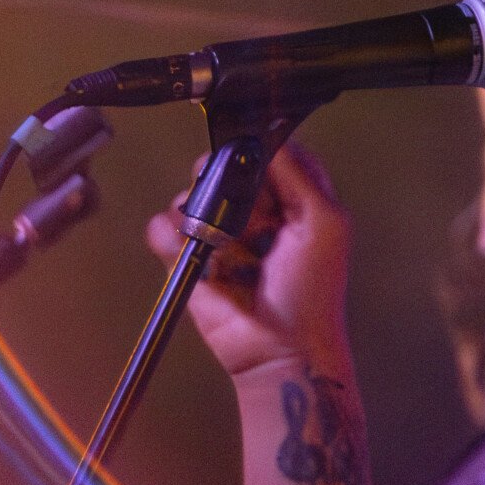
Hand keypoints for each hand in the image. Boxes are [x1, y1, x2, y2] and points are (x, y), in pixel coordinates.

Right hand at [149, 140, 350, 380]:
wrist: (280, 349)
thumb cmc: (311, 290)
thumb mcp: (322, 222)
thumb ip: (299, 174)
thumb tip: (270, 136)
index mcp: (290, 199)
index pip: (265, 153)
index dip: (256, 150)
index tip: (250, 156)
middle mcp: (251, 212)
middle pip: (220, 167)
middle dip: (225, 180)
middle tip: (241, 207)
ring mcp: (216, 235)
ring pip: (190, 195)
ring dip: (205, 215)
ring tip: (229, 248)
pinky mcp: (186, 259)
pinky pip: (162, 229)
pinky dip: (171, 236)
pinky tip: (195, 253)